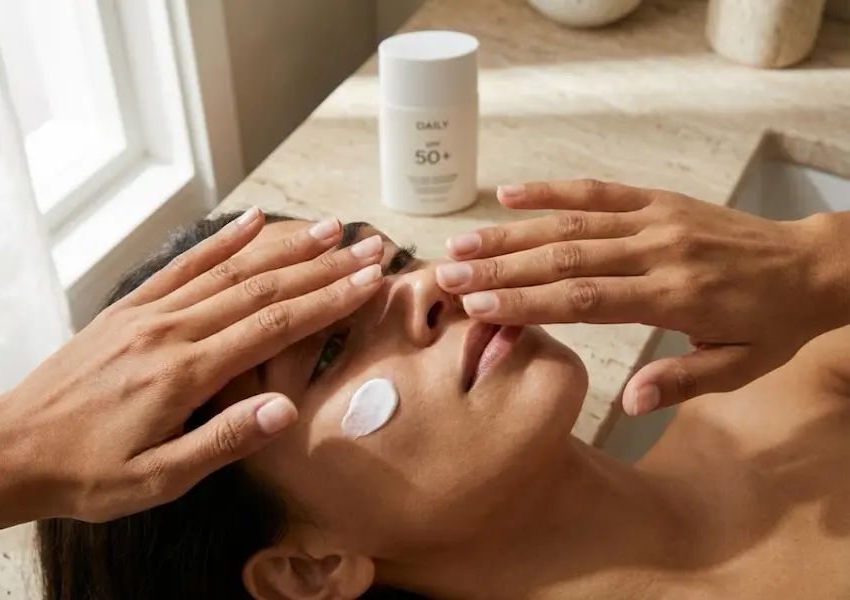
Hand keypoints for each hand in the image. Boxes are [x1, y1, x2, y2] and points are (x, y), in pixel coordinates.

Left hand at [0, 208, 384, 522]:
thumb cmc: (87, 473)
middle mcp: (171, 330)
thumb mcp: (157, 479)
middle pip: (263, 289)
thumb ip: (222, 440)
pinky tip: (251, 221)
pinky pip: (183, 265)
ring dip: (284, 246)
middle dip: (322, 266)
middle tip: (368, 246)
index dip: (329, 301)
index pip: (274, 326)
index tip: (370, 280)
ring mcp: (149, 313)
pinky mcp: (130, 308)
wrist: (14, 449)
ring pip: (229, 270)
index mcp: (185, 373)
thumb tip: (284, 409)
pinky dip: (221, 240)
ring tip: (327, 227)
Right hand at [437, 180, 848, 414]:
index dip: (526, 302)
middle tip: (448, 273)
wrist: (812, 265)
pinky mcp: (658, 200)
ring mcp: (655, 219)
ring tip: (463, 241)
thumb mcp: (738, 368)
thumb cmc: (771, 323)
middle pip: (564, 256)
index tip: (477, 306)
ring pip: (571, 221)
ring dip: (512, 232)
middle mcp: (656, 251)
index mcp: (673, 296)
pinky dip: (552, 189)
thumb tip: (628, 404)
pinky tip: (511, 194)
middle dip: (500, 268)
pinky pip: (600, 190)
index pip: (584, 298)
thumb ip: (680, 382)